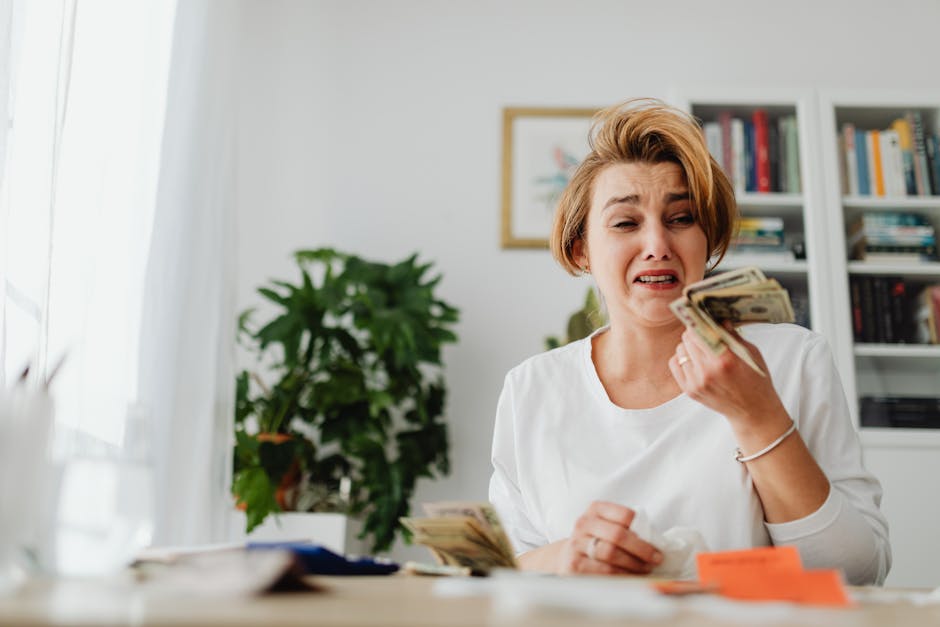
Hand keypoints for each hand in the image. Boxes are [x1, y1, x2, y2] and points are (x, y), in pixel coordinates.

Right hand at [557, 501, 662, 574]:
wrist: (568, 556)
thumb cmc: (597, 541)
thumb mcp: (608, 528)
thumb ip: (627, 529)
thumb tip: (655, 542)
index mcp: (596, 509)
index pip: (624, 514)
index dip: (643, 529)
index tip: (656, 543)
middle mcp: (583, 523)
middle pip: (618, 535)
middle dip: (641, 549)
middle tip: (656, 559)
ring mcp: (577, 543)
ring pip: (611, 553)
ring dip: (634, 563)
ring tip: (645, 569)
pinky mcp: (574, 564)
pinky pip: (604, 570)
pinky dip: (622, 575)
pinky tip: (630, 576)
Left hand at [668, 324, 788, 431]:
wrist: (753, 411)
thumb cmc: (756, 380)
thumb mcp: (750, 353)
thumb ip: (731, 335)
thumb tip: (718, 318)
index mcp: (726, 359)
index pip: (700, 330)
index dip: (699, 322)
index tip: (701, 318)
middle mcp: (708, 371)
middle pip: (688, 338)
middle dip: (695, 332)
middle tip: (703, 332)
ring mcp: (697, 382)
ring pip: (680, 350)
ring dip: (688, 346)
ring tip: (701, 349)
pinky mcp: (689, 390)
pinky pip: (675, 364)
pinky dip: (682, 358)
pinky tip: (693, 359)